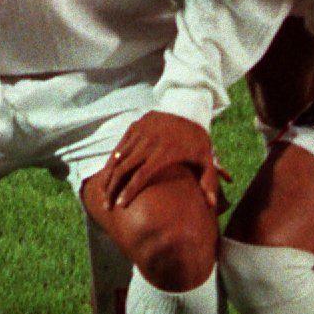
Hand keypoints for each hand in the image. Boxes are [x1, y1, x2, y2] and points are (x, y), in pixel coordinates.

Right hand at [104, 111, 224, 210]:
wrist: (188, 107)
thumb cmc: (197, 139)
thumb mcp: (207, 159)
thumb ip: (209, 182)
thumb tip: (211, 205)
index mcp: (165, 152)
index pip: (142, 175)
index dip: (129, 191)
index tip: (121, 205)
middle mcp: (149, 142)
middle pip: (124, 168)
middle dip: (112, 188)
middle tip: (107, 206)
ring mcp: (140, 133)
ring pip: (118, 157)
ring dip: (108, 176)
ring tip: (103, 194)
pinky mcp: (134, 126)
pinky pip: (119, 146)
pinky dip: (112, 161)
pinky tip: (107, 174)